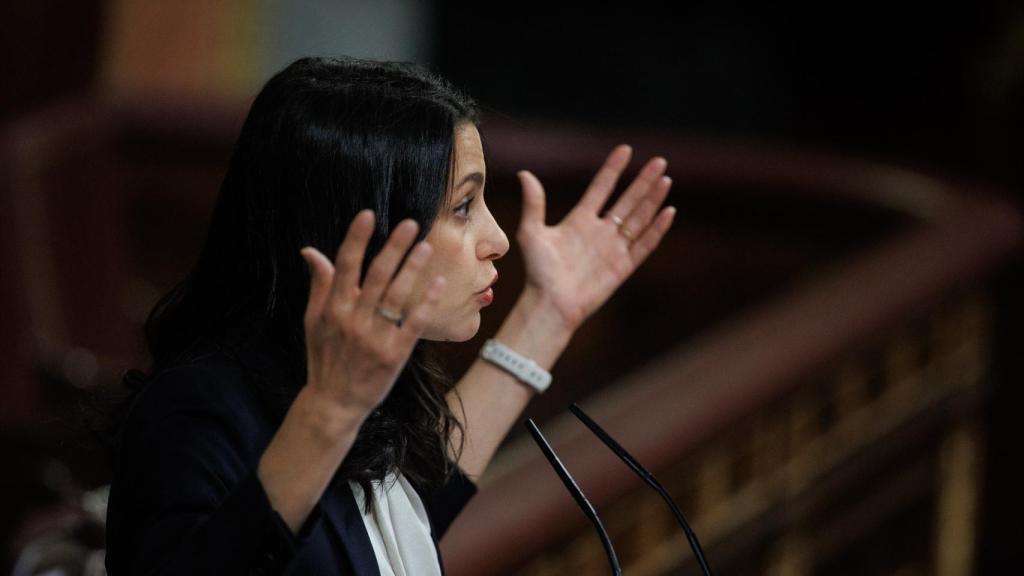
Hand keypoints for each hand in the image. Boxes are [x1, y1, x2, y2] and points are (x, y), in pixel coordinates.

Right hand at [299, 210, 445, 414]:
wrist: (334, 403)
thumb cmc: (324, 358)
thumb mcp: (313, 321)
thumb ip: (319, 285)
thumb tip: (310, 250)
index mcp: (333, 309)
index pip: (345, 266)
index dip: (356, 239)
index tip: (368, 215)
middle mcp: (354, 320)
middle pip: (377, 276)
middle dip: (394, 247)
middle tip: (411, 224)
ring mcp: (375, 337)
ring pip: (397, 296)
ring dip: (413, 269)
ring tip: (426, 247)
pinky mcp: (395, 354)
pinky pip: (414, 322)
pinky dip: (426, 302)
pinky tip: (438, 283)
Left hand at [516, 145, 675, 329]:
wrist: (551, 304)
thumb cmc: (538, 272)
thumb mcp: (532, 233)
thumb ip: (534, 205)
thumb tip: (525, 174)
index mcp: (580, 220)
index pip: (601, 188)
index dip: (613, 169)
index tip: (625, 149)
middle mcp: (600, 231)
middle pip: (627, 200)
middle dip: (643, 181)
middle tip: (659, 161)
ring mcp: (613, 248)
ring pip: (639, 218)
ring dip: (653, 199)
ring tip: (665, 179)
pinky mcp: (623, 266)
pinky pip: (644, 244)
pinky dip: (656, 229)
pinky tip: (668, 212)